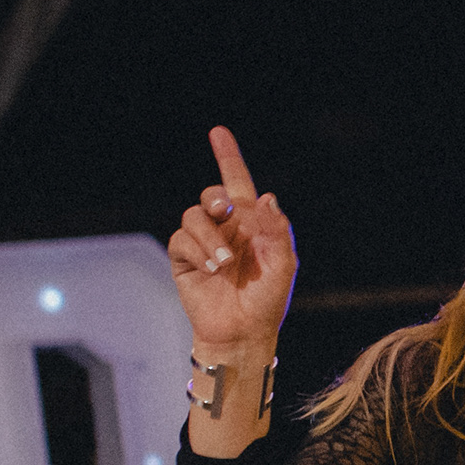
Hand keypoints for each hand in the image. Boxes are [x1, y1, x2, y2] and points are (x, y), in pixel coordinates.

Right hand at [168, 125, 299, 355]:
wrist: (243, 332)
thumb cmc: (267, 299)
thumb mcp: (283, 265)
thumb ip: (277, 231)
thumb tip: (266, 197)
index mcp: (251, 223)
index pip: (238, 182)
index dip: (228, 156)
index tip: (218, 132)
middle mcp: (225, 228)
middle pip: (212, 194)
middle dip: (216, 197)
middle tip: (225, 209)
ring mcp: (203, 243)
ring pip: (194, 215)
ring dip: (210, 236)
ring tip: (223, 263)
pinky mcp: (183, 259)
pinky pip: (181, 240)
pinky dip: (197, 251)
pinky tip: (211, 269)